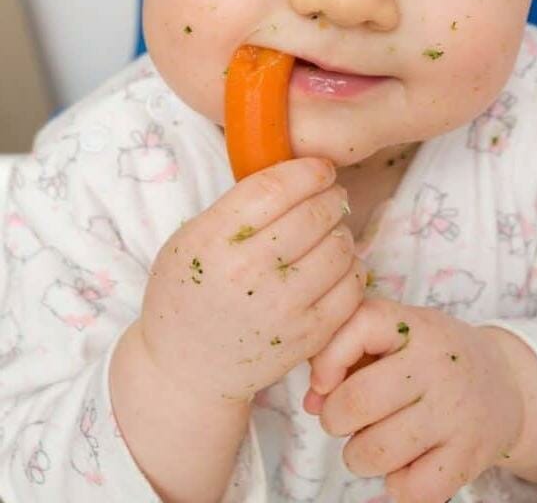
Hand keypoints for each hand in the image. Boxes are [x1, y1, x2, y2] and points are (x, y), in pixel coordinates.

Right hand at [137, 157, 366, 405]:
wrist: (184, 370)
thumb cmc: (187, 294)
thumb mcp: (191, 238)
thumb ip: (236, 207)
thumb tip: (293, 173)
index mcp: (214, 242)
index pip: (275, 188)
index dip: (307, 171)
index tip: (319, 168)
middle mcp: (249, 273)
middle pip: (314, 214)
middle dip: (331, 195)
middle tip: (331, 194)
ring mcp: (282, 308)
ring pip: (338, 246)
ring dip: (341, 230)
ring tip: (331, 230)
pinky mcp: (307, 336)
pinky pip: (351, 287)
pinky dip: (351, 267)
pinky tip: (337, 264)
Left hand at [304, 298, 524, 502]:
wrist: (505, 382)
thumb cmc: (432, 355)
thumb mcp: (397, 334)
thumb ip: (346, 353)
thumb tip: (310, 400)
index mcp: (415, 327)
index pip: (359, 326)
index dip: (327, 359)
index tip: (324, 380)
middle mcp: (437, 366)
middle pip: (357, 401)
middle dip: (334, 417)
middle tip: (345, 417)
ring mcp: (455, 413)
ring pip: (374, 452)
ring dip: (358, 455)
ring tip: (372, 441)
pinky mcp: (468, 457)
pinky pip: (409, 489)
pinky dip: (396, 485)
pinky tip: (405, 464)